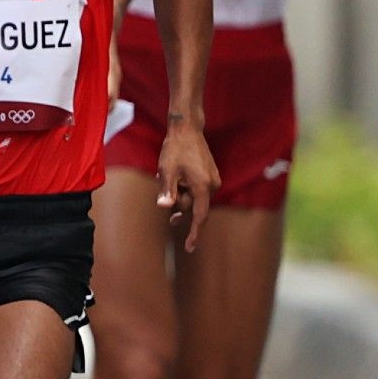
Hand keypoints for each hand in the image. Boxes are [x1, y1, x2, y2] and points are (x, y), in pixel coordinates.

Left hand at [157, 122, 217, 252]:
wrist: (187, 130)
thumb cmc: (175, 149)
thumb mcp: (166, 170)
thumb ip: (167, 191)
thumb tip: (166, 208)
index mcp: (204, 187)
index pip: (200, 216)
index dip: (194, 233)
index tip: (189, 248)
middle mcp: (213, 186)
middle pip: (192, 207)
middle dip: (177, 202)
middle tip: (164, 182)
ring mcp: (213, 181)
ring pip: (193, 199)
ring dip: (179, 193)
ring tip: (168, 175)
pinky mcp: (210, 177)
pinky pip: (196, 191)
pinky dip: (184, 188)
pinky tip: (175, 174)